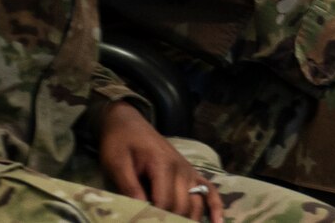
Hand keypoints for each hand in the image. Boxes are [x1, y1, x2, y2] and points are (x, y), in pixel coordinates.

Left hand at [96, 100, 218, 220]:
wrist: (128, 123)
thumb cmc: (120, 142)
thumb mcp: (116, 163)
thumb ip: (128, 187)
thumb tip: (139, 211)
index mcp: (162, 164)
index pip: (164, 202)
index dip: (153, 218)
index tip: (141, 221)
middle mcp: (181, 169)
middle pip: (182, 206)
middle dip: (170, 220)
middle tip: (152, 221)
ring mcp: (189, 170)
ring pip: (196, 204)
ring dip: (190, 220)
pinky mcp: (191, 173)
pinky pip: (209, 190)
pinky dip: (215, 207)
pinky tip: (217, 222)